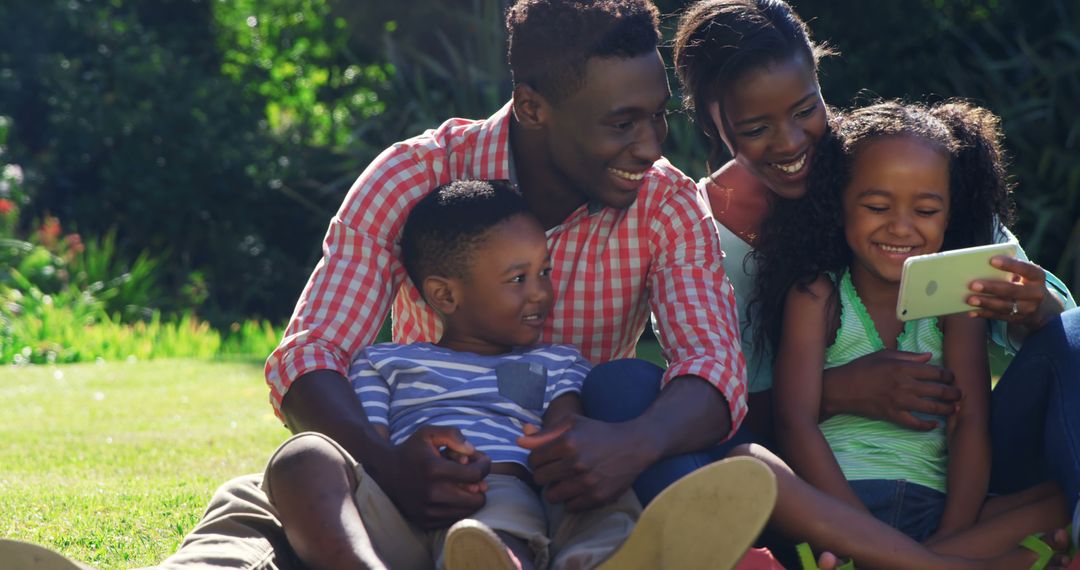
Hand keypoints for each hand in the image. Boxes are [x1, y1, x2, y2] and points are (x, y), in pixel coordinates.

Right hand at [381, 425, 490, 528]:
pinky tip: (451, 494)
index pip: (475, 475)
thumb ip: (453, 435)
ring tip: (461, 484)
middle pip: (476, 499)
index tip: (482, 461)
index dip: (485, 466)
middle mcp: (431, 493)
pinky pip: (455, 519)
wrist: (385, 472)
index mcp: (434, 469)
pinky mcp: (425, 522)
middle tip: (472, 474)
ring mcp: (427, 510)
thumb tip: (472, 451)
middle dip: (480, 484)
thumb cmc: (412, 450)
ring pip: (468, 511)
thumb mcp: (429, 433)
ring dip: (470, 497)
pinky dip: (458, 508)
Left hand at [517, 417, 646, 511]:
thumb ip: (544, 433)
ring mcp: (587, 482)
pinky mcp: (597, 497)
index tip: (547, 458)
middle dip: (544, 474)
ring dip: (556, 489)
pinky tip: (579, 488)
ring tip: (566, 480)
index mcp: (567, 442)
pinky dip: (571, 500)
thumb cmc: (598, 432)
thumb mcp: (572, 424)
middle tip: (556, 469)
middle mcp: (576, 463)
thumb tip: (519, 440)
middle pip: (539, 479)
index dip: (537, 459)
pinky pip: (570, 507)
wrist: (634, 445)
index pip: (533, 460)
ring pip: (552, 496)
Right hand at [821, 350, 960, 430]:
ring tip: (954, 409)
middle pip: (938, 390)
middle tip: (959, 395)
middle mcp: (905, 385)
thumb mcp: (884, 354)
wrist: (843, 388)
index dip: (948, 376)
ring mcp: (900, 402)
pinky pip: (915, 424)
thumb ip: (909, 356)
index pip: (935, 372)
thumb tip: (929, 357)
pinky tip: (935, 425)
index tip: (952, 378)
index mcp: (903, 367)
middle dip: (953, 393)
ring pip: (931, 408)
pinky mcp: (893, 415)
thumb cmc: (862, 367)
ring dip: (946, 409)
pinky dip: (927, 426)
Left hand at [967, 255, 1056, 329]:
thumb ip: (1010, 269)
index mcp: (1037, 277)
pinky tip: (971, 311)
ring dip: (985, 303)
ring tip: (969, 299)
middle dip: (991, 287)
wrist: (1042, 307)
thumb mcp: (1025, 274)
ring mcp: (1028, 309)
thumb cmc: (1024, 282)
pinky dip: (984, 314)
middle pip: (1012, 290)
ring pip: (1004, 306)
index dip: (1010, 264)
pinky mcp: (1018, 319)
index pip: (1026, 269)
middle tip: (972, 284)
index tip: (991, 260)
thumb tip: (983, 265)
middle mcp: (1036, 293)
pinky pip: (999, 317)